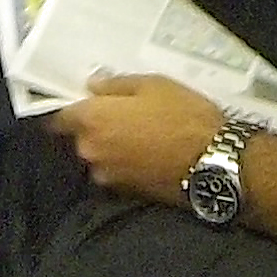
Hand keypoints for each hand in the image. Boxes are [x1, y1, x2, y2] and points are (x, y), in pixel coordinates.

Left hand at [44, 74, 224, 206]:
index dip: (72, 109)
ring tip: (142, 138)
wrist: (215, 163)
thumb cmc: (183, 116)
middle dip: (97, 128)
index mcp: (91, 120)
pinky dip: (127, 164)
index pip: (60, 117)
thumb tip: (93, 85)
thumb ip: (116, 84)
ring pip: (100, 156)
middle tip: (125, 118)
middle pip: (82, 137)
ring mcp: (107, 174)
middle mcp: (90, 150)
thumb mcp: (154, 85)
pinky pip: (118, 171)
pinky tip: (149, 155)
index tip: (87, 104)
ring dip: (112, 148)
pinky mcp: (126, 192)